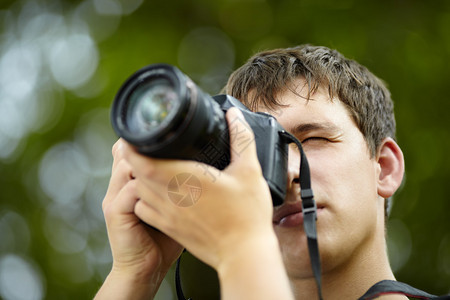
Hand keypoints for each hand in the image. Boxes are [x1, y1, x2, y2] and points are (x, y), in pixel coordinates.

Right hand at [96, 139, 182, 299]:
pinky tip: (171, 183)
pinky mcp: (116, 212)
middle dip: (150, 144)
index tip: (177, 135)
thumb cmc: (164, 238)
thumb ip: (181, 186)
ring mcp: (116, 197)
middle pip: (128, 151)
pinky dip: (149, 184)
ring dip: (152, 161)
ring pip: (129, 165)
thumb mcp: (175, 206)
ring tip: (179, 161)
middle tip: (180, 140)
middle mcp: (121, 184)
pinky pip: (130, 189)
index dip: (150, 141)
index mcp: (133, 181)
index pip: (135, 150)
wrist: (146, 268)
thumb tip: (209, 169)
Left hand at [123, 107, 273, 269]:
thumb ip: (241, 140)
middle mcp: (170, 198)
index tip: (136, 135)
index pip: (142, 161)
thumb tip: (233, 116)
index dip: (134, 146)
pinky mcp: (170, 228)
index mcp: (185, 180)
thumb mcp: (250, 172)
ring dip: (141, 177)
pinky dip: (146, 198)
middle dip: (137, 158)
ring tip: (153, 166)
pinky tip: (160, 193)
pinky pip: (146, 209)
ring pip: (141, 191)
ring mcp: (168, 215)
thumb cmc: (247, 216)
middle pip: (138, 173)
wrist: (243, 255)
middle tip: (146, 146)